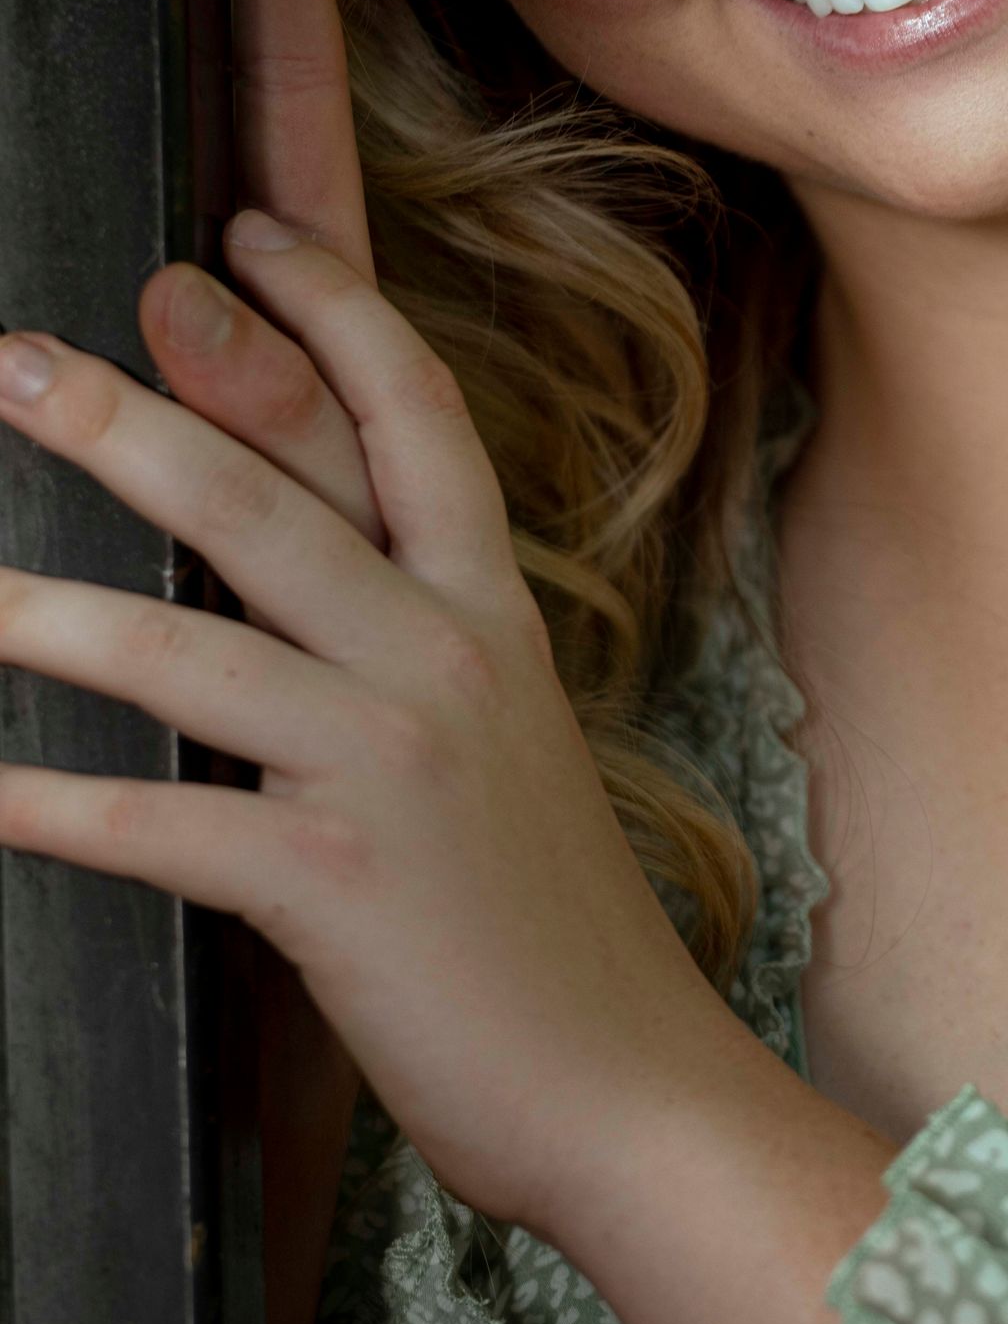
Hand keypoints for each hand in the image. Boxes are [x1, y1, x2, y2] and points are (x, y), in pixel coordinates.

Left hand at [0, 0, 705, 1244]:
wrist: (630, 1089)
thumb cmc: (547, 922)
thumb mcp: (496, 741)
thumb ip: (398, 628)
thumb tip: (288, 559)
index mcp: (493, 616)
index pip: (417, 418)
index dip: (331, 311)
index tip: (244, 234)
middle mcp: (448, 662)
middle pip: (272, 500)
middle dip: (133, 417)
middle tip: (17, 359)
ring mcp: (391, 768)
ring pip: (191, 650)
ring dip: (46, 610)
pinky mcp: (332, 886)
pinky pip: (159, 825)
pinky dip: (50, 805)